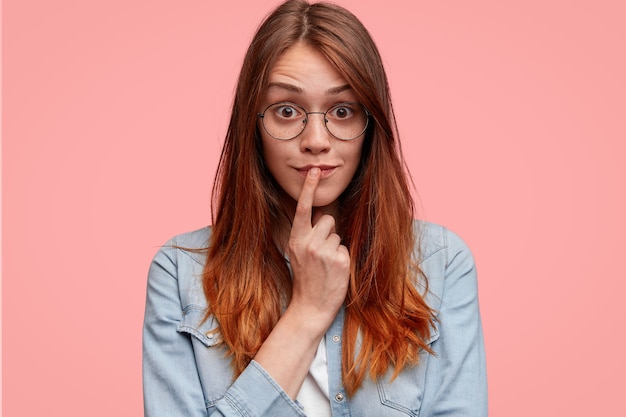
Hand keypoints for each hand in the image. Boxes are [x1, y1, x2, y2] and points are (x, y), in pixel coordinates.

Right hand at [286, 167, 349, 326]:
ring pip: (338, 234)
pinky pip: (345, 248)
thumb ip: (306, 235)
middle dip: (328, 232)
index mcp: (296, 239)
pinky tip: (334, 272)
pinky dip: (343, 259)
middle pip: (327, 219)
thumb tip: (321, 217)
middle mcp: (309, 243)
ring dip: (335, 246)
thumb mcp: (298, 253)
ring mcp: (324, 252)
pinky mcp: (340, 260)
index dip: (308, 188)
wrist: (310, 307)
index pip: (303, 208)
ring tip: (326, 265)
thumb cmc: (306, 279)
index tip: (314, 171)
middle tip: (320, 253)